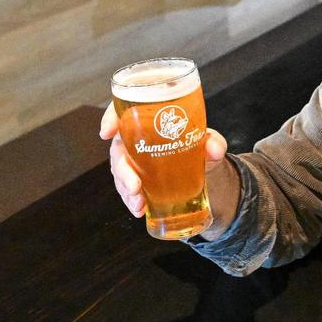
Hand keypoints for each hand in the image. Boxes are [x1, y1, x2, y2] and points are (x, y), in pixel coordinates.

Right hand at [99, 102, 228, 219]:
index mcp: (148, 119)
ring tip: (139, 204)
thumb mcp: (208, 141)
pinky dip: (131, 200)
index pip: (122, 111)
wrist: (202, 169)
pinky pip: (126, 189)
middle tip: (135, 186)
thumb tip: (215, 149)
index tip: (107, 132)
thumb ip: (213, 142)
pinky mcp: (136, 179)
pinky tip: (140, 210)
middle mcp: (136, 138)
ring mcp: (134, 160)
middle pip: (118, 148)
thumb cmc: (198, 145)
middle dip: (122, 169)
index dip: (109, 118)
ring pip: (120, 172)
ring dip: (126, 190)